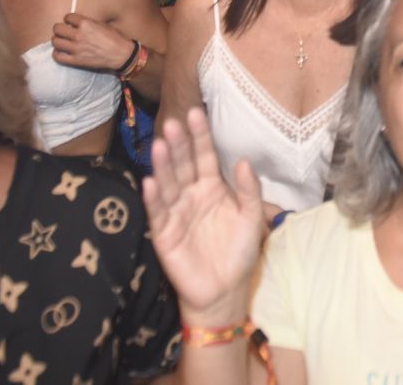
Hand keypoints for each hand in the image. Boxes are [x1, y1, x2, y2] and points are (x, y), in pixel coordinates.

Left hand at [51, 14, 135, 71]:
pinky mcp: (76, 60)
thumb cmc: (114, 38)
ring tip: (63, 41)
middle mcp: (79, 35)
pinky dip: (57, 53)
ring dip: (58, 40)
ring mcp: (76, 49)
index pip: (67, 17)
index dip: (69, 19)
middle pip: (57, 28)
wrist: (122, 54)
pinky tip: (62, 52)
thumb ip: (88, 23)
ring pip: (55, 41)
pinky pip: (57, 56)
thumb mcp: (102, 24)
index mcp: (86, 24)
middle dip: (60, 28)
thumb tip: (76, 22)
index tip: (71, 23)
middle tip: (65, 31)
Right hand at [144, 110, 265, 325]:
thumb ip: (249, 190)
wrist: (225, 290)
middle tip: (174, 122)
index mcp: (212, 186)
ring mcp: (176, 213)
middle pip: (183, 165)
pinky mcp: (164, 235)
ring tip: (160, 145)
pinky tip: (149, 183)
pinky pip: (158, 214)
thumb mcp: (252, 217)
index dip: (201, 136)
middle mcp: (191, 195)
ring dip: (163, 166)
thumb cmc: (239, 251)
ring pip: (168, 184)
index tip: (196, 113)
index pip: (205, 156)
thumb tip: (245, 161)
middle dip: (178, 144)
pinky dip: (154, 200)